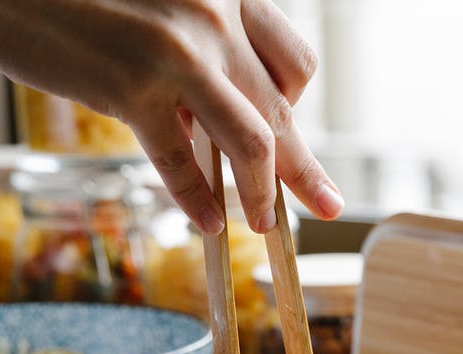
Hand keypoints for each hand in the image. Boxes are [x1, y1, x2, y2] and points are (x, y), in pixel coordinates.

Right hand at [0, 0, 342, 233]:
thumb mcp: (164, 5)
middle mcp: (214, 14)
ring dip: (265, 191)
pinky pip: (182, 161)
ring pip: (250, 140)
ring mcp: (178, 52)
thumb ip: (204, 47)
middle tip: (328, 203)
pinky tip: (210, 222)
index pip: (295, 61)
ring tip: (266, 224)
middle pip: (282, 108)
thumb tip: (230, 118)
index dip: (296, 108)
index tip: (292, 137)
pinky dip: (198, 200)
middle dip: (304, 166)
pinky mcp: (135, 88)